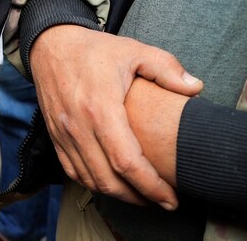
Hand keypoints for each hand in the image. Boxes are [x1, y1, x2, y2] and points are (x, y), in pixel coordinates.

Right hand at [29, 25, 202, 208]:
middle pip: (108, 179)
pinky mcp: (54, 135)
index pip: (127, 161)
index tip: (171, 197)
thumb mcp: (134, 51)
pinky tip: (112, 184)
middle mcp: (78, 125)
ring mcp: (63, 132)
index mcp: (100, 107)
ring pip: (89, 179)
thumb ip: (167, 68)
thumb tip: (196, 88)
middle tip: (162, 201)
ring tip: (142, 196)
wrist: (50, 44)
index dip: (151, 186)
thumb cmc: (93, 49)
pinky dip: (93, 183)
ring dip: (117, 195)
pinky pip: (72, 171)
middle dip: (138, 198)